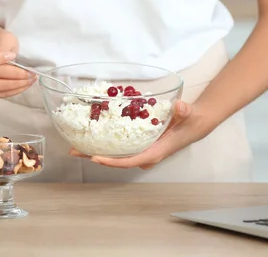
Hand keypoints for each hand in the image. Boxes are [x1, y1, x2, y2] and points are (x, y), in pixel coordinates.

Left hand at [70, 101, 212, 168]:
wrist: (193, 124)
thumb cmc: (189, 121)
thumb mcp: (188, 114)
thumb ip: (184, 111)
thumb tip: (180, 107)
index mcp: (155, 151)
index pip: (130, 161)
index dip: (112, 161)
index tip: (95, 158)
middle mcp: (145, 154)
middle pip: (117, 160)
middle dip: (95, 157)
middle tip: (74, 150)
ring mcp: (141, 151)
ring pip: (115, 155)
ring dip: (95, 152)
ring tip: (75, 146)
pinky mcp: (139, 145)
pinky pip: (119, 149)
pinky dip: (104, 145)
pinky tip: (91, 139)